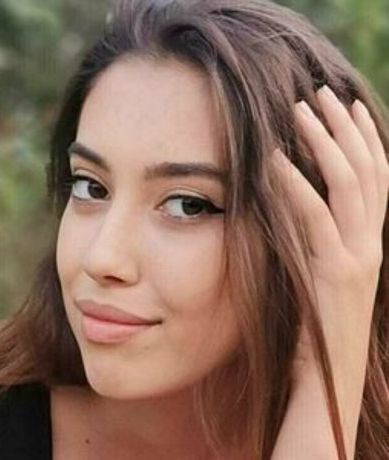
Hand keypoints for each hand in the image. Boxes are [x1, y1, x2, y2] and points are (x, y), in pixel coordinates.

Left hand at [272, 85, 388, 457]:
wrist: (328, 382)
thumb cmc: (316, 331)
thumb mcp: (318, 275)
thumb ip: (314, 241)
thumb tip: (290, 204)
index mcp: (368, 243)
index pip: (374, 178)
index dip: (362, 138)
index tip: (343, 106)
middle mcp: (371, 245)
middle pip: (365, 170)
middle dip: (343, 128)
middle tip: (319, 93)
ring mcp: (358, 259)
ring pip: (348, 186)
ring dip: (324, 143)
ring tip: (300, 110)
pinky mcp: (336, 275)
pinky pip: (316, 219)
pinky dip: (296, 186)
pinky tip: (276, 160)